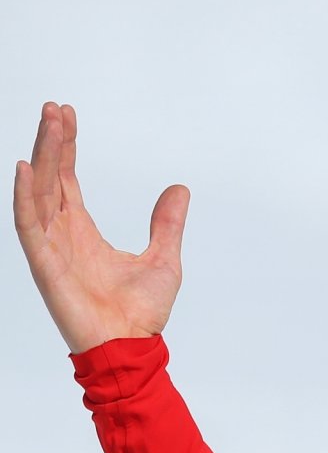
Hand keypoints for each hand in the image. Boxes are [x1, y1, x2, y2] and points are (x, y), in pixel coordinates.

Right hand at [13, 102, 188, 353]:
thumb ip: (166, 224)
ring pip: (39, 191)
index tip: (67, 115)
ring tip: (47, 123)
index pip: (66, 179)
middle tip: (54, 107)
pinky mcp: (44, 263)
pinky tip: (25, 168)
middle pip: (49, 177)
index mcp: (82, 230)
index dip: (65, 147)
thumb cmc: (140, 312)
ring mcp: (50, 246)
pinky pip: (28, 223)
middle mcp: (61, 233)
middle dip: (51, 141)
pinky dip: (24, 195)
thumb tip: (179, 189)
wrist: (131, 345)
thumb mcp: (163, 257)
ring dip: (41, 157)